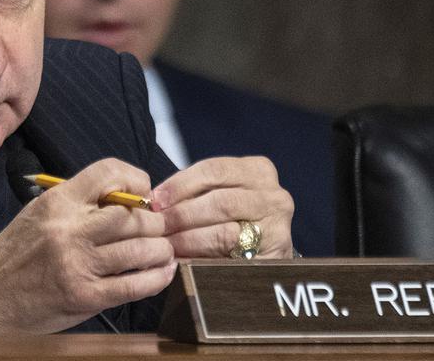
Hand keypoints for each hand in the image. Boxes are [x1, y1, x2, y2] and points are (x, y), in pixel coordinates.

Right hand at [0, 158, 175, 333]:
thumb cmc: (16, 254)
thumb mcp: (40, 213)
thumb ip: (78, 202)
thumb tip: (127, 197)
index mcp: (57, 202)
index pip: (108, 172)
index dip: (136, 178)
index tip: (144, 193)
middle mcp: (68, 230)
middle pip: (133, 215)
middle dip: (155, 221)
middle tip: (159, 228)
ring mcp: (78, 264)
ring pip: (140, 249)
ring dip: (160, 250)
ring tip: (162, 251)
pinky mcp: (85, 297)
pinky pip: (135, 285)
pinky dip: (157, 278)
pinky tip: (162, 273)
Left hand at [151, 156, 294, 258]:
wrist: (266, 251)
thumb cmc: (232, 216)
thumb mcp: (219, 192)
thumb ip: (194, 191)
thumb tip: (154, 201)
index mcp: (258, 171)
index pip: (214, 170)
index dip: (180, 185)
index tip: (156, 200)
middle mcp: (274, 197)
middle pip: (220, 202)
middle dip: (182, 215)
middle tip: (156, 227)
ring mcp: (278, 230)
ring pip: (226, 233)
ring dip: (189, 241)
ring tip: (166, 246)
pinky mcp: (274, 260)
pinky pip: (232, 262)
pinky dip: (203, 262)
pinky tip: (183, 263)